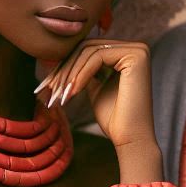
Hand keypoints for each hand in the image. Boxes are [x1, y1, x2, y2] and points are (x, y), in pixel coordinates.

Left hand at [37, 39, 156, 151]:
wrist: (130, 138)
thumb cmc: (113, 118)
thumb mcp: (96, 89)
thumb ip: (87, 72)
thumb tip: (66, 59)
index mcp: (127, 54)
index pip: (88, 50)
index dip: (65, 65)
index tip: (47, 84)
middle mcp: (136, 48)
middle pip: (88, 48)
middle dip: (65, 69)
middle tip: (49, 90)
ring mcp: (138, 50)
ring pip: (90, 52)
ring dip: (70, 74)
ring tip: (59, 94)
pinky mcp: (136, 56)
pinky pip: (98, 57)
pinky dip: (81, 74)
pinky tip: (72, 92)